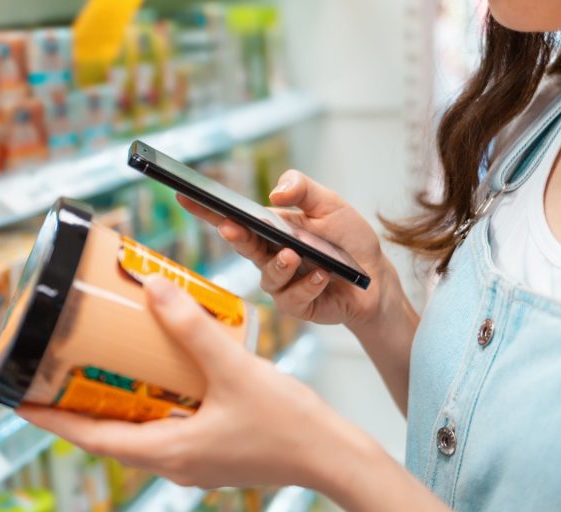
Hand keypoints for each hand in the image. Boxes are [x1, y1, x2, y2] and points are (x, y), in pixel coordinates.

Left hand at [18, 277, 357, 489]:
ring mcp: (193, 461)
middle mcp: (174, 463)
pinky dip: (150, 404)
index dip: (50, 419)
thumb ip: (192, 327)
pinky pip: (166, 428)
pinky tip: (159, 375)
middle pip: (108, 435)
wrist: (333, 456)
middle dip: (76, 407)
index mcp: (169, 451)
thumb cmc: (289, 424)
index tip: (16, 401)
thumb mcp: (235, 369)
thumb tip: (153, 286)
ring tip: (97, 367)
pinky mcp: (211, 452)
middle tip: (52, 374)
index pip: (91, 437)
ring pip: (137, 432)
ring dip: (114, 403)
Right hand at [178, 170, 389, 327]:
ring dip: (280, 265)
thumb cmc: (349, 240)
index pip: (234, 217)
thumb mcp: (330, 204)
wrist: (375, 278)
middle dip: (235, 237)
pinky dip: (308, 285)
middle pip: (242, 246)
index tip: (185, 196)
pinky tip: (323, 277)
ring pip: (267, 276)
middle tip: (230, 228)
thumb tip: (275, 192)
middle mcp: (269, 256)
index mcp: (271, 229)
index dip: (207, 209)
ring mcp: (280, 283)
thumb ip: (303, 189)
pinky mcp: (295, 305)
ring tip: (296, 256)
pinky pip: (292, 298)